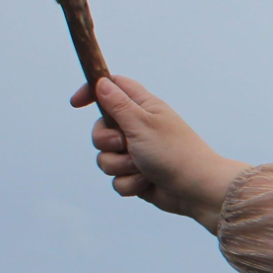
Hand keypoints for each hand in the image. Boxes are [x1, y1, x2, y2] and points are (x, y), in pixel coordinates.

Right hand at [74, 75, 250, 233]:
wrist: (196, 190)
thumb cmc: (173, 152)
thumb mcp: (142, 124)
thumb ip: (118, 105)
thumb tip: (102, 82)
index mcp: (144, 108)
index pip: (113, 88)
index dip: (92, 91)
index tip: (75, 104)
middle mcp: (139, 128)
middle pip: (100, 129)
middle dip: (105, 141)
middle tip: (124, 144)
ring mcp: (138, 153)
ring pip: (105, 157)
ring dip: (119, 166)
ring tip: (142, 168)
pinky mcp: (137, 175)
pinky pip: (116, 179)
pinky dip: (129, 183)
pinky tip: (146, 183)